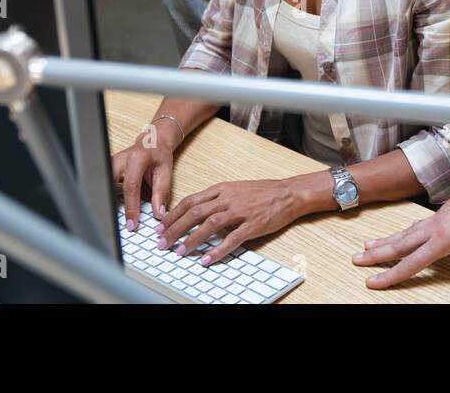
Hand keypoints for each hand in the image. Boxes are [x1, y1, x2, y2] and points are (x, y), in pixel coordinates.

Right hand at [112, 132, 176, 231]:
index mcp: (137, 159)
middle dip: (110, 205)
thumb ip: (162, 193)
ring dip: (106, 201)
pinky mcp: (108, 167)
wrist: (152, 143)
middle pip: (110, 184)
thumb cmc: (159, 156)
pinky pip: (104, 184)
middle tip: (114, 223)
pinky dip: (106, 196)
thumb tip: (158, 213)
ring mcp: (112, 162)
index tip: (131, 224)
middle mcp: (121, 160)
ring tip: (110, 217)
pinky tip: (109, 207)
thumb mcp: (166, 172)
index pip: (131, 186)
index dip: (131, 207)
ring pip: (104, 184)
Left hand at [155, 179, 304, 265]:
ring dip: (192, 238)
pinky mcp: (252, 225)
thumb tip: (196, 212)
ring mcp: (240, 211)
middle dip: (175, 228)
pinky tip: (207, 259)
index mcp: (222, 189)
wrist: (289, 193)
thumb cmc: (263, 192)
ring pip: (210, 224)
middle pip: (195, 212)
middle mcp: (228, 198)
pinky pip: (232, 239)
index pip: (191, 201)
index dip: (173, 214)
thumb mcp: (236, 189)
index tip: (160, 226)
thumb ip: (217, 199)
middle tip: (162, 242)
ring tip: (180, 251)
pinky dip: (217, 250)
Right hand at [351, 171, 449, 294]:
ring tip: (367, 247)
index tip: (373, 282)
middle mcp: (433, 230)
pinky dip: (401, 233)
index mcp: (442, 240)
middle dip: (376, 255)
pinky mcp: (440, 214)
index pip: (411, 262)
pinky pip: (414, 226)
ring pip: (403, 233)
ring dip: (384, 242)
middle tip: (356, 260)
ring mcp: (434, 220)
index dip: (391, 275)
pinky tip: (399, 235)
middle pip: (398, 245)